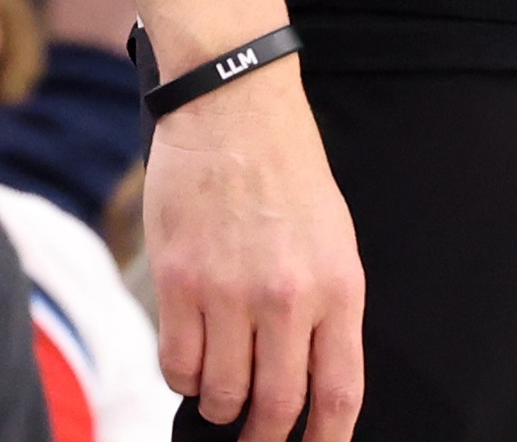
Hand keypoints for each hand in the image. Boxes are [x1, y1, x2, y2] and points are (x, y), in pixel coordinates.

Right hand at [144, 62, 364, 441]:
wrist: (233, 108)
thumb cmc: (288, 173)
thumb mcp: (334, 240)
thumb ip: (327, 310)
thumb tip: (312, 382)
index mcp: (338, 287)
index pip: (339, 393)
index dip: (326, 440)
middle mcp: (287, 297)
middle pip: (276, 406)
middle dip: (264, 437)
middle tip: (255, 439)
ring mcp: (229, 291)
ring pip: (221, 391)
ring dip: (219, 404)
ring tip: (220, 390)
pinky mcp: (179, 280)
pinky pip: (176, 363)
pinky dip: (182, 378)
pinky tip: (190, 362)